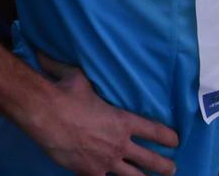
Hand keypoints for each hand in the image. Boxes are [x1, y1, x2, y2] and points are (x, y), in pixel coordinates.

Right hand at [27, 56, 179, 175]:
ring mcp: (106, 161)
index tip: (175, 141)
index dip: (169, 137)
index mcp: (122, 121)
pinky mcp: (90, 172)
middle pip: (153, 161)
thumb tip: (63, 55)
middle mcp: (119, 143)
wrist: (43, 113)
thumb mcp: (78, 77)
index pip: (155, 131)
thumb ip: (82, 74)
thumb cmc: (63, 92)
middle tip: (171, 168)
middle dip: (166, 166)